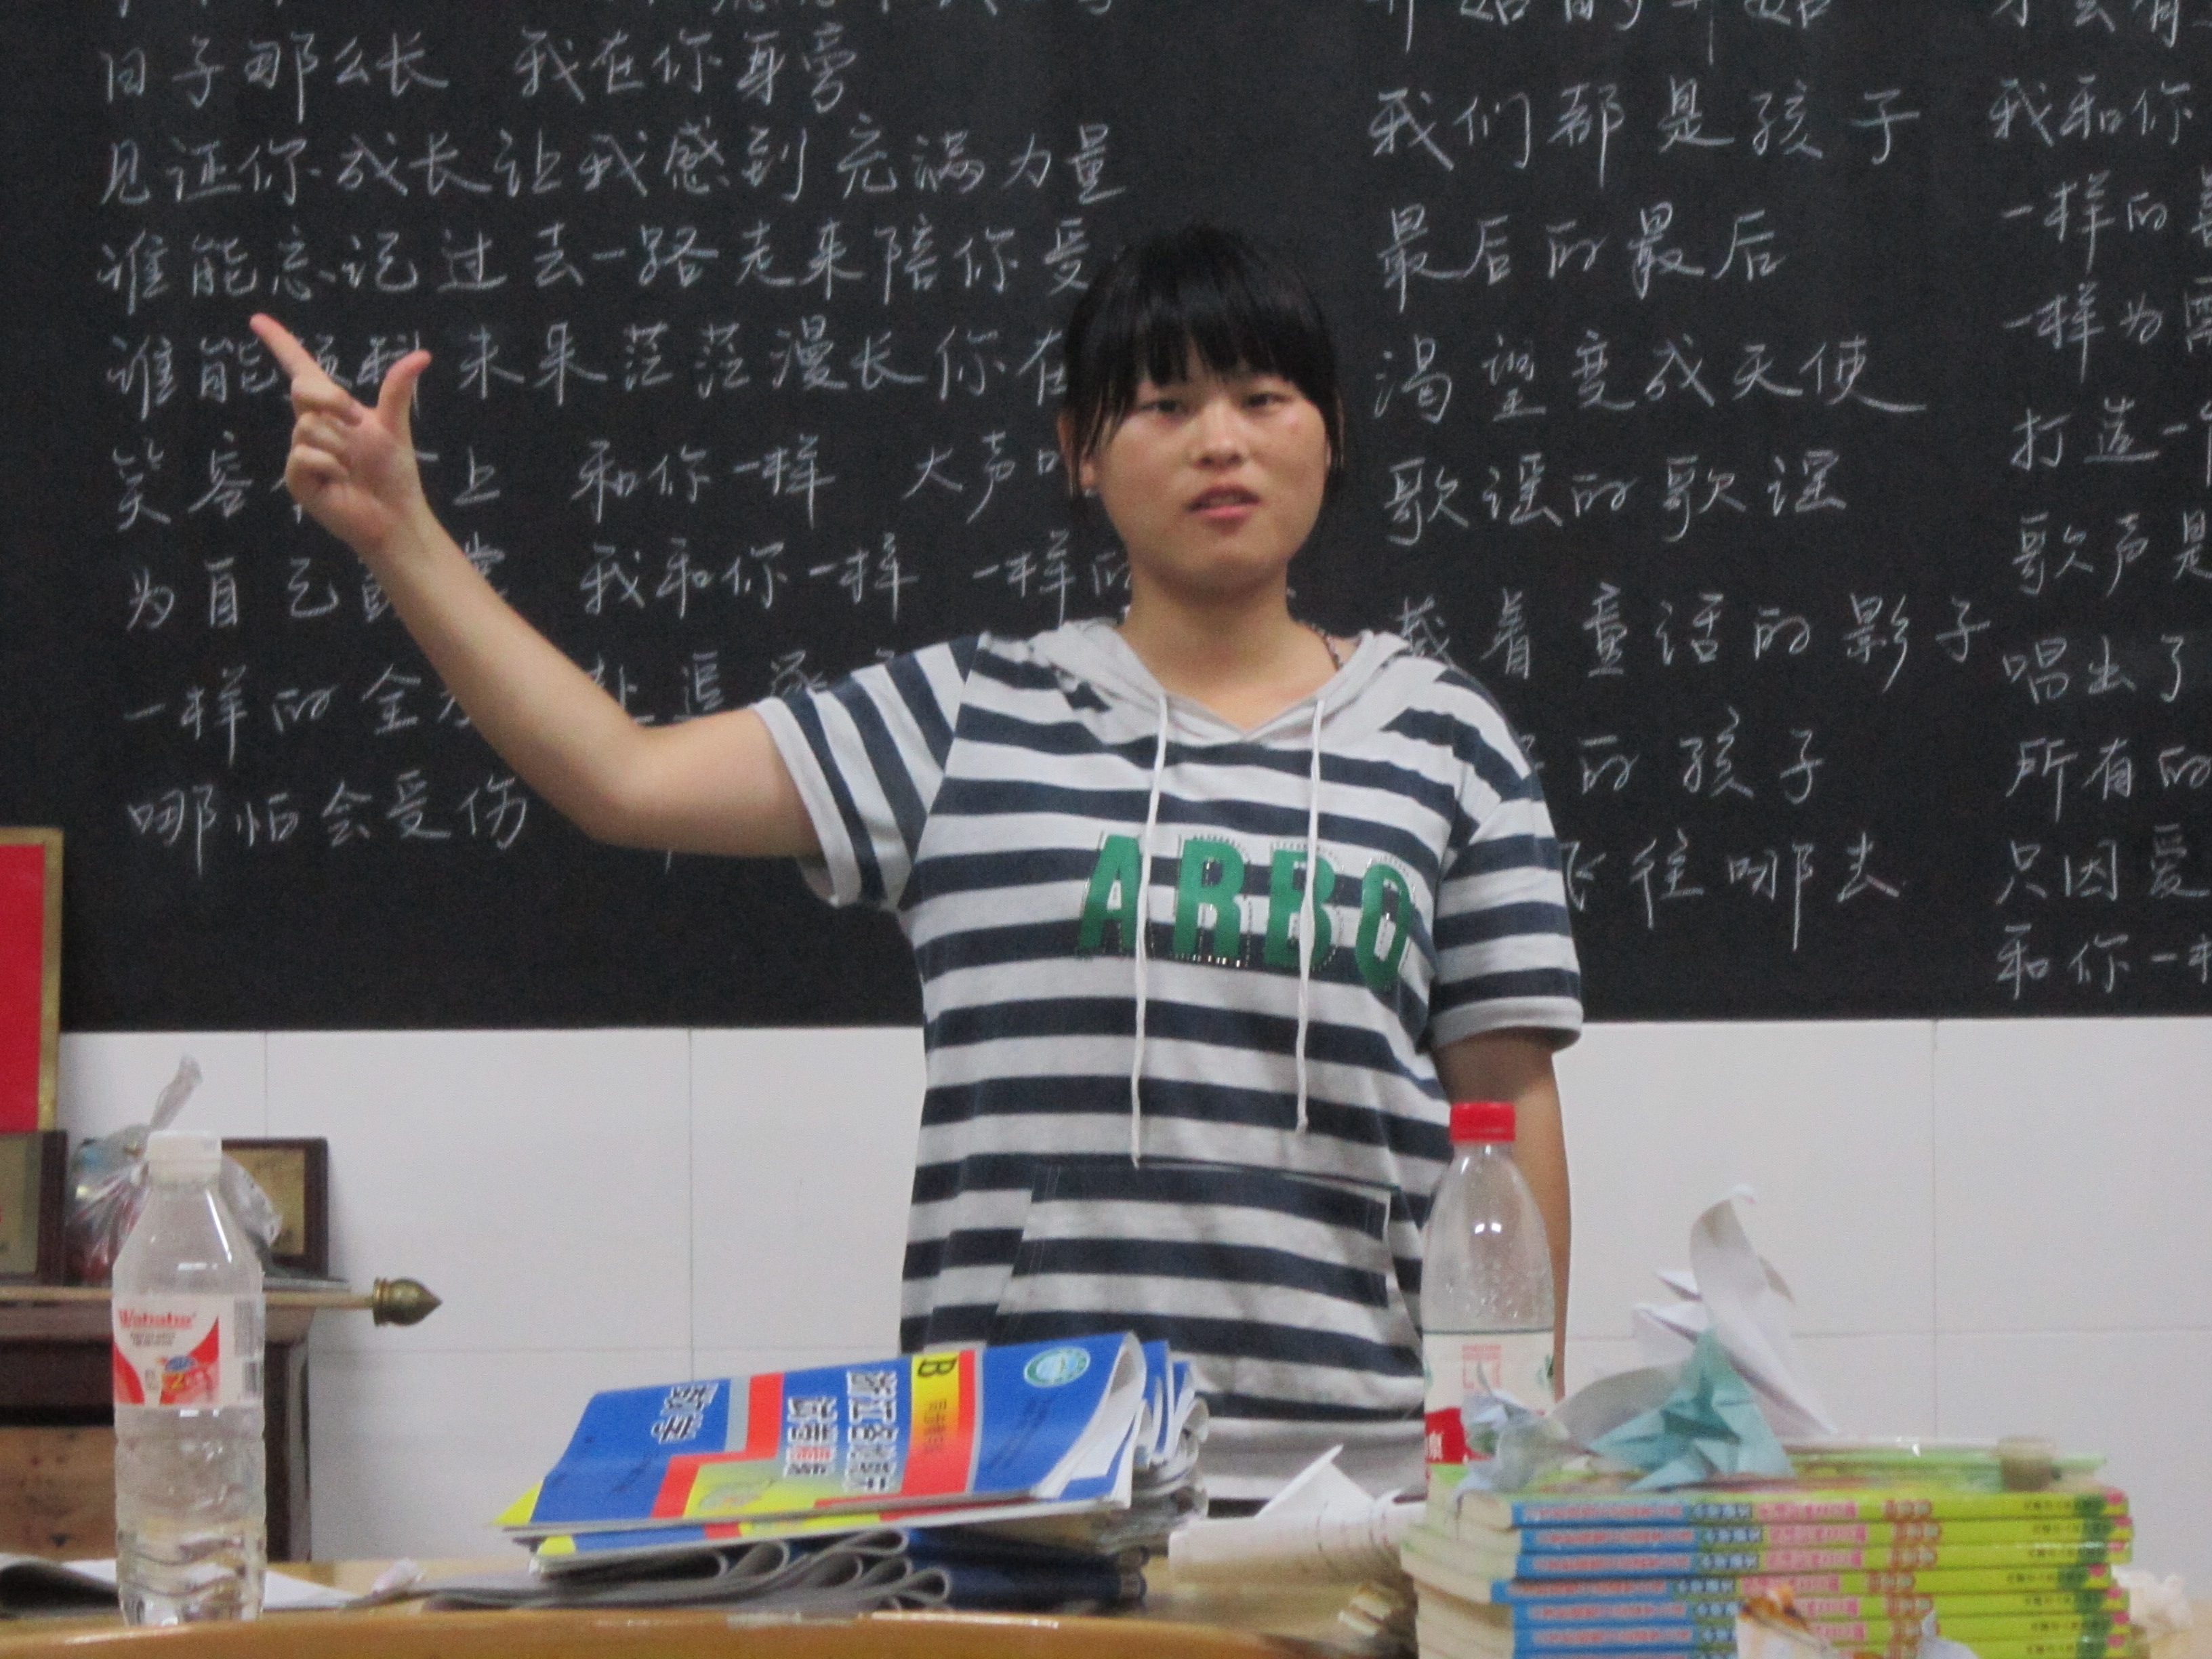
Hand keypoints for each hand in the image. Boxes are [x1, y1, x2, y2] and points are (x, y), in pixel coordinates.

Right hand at [250, 314, 433, 561]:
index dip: (280, 343)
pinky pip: (304, 456)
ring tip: (352, 465)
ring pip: (308, 427)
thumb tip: (422, 355)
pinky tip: (342, 479)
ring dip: (339, 444)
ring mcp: (300, 451)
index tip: (258, 319)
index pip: (300, 368)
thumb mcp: (394, 425)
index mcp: (331, 409)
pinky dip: (330, 465)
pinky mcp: (296, 477)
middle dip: (332, 400)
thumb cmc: (393, 473)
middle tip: (357, 420)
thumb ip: (397, 389)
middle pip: (303, 390)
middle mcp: (311, 425)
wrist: (395, 514)